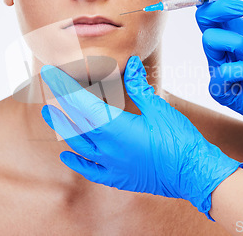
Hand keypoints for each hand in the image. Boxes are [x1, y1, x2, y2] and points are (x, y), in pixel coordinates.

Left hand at [40, 56, 242, 220]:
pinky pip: (88, 169)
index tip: (49, 72)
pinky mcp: (117, 178)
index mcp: (115, 127)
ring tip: (49, 112)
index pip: (79, 101)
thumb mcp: (160, 109)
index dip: (62, 85)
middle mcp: (106, 147)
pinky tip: (66, 155)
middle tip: (48, 87)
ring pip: (76, 143)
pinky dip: (75, 160)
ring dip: (62, 126)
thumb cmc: (179, 140)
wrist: (194, 174)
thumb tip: (131, 63)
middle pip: (74, 121)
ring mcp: (110, 165)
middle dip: (59, 101)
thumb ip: (140, 87)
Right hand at [196, 0, 242, 157]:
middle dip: (221, 9)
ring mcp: (219, 67)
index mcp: (234, 31)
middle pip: (203, 19)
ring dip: (237, 42)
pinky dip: (239, 70)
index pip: (210, 7)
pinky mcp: (220, 89)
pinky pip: (218, 73)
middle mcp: (223, 47)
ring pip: (209, 42)